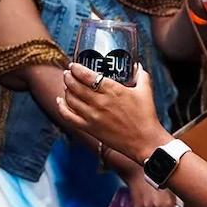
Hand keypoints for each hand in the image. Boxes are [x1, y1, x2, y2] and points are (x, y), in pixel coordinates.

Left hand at [57, 62, 171, 162]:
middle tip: (68, 73)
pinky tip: (60, 101)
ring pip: (70, 99)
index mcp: (112, 90)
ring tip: (67, 85)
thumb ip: (141, 76)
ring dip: (66, 89)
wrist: (144, 141)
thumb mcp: (146, 91)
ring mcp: (92, 116)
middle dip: (68, 77)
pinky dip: (61, 107)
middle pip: (75, 85)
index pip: (87, 75)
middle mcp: (99, 102)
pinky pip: (68, 116)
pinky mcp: (89, 128)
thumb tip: (137, 66)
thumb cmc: (146, 116)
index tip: (74, 65)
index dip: (77, 68)